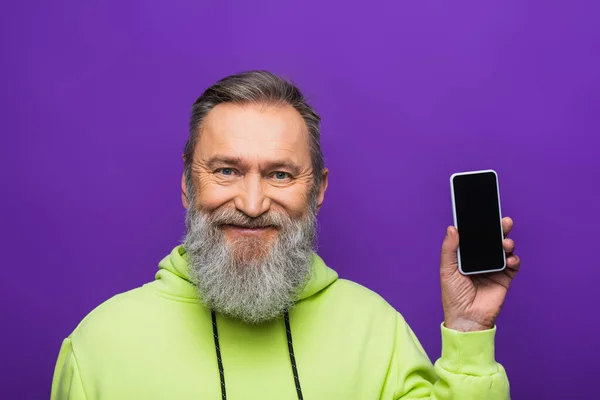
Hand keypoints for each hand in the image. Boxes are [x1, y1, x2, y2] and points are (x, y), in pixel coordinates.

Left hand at [440, 217, 520, 331]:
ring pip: (504, 250)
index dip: (480, 226)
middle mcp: (481, 260)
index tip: (485, 213)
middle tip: (504, 221)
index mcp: (466, 256)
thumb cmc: (453, 296)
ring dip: (507, 243)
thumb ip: (450, 249)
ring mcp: (494, 268)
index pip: (475, 237)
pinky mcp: (504, 279)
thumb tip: (452, 228)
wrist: (467, 319)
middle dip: (499, 230)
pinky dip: (514, 260)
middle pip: (492, 240)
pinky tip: (510, 259)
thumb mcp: (447, 270)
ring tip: (506, 243)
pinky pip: (513, 265)